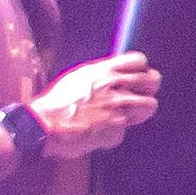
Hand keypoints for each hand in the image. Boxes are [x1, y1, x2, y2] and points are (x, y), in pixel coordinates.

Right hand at [31, 57, 162, 154]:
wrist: (43, 125)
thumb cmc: (56, 102)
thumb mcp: (78, 77)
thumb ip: (100, 74)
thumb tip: (115, 74)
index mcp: (104, 71)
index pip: (139, 60)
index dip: (141, 69)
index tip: (137, 76)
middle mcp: (115, 87)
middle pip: (152, 81)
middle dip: (148, 88)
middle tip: (140, 96)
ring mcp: (118, 108)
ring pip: (149, 105)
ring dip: (139, 112)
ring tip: (124, 116)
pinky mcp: (117, 129)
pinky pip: (125, 130)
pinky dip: (114, 133)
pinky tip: (100, 132)